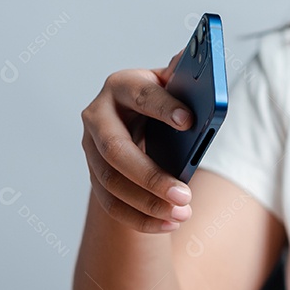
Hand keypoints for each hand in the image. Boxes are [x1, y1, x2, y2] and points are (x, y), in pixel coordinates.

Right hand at [81, 52, 195, 232]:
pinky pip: (112, 205)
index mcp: (121, 86)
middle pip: (116, 150)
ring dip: (148, 203)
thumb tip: (199, 65)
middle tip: (185, 195)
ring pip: (111, 182)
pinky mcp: (95, 176)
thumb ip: (185, 79)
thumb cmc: (163, 103)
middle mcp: (98, 116)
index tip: (190, 120)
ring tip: (182, 213)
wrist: (139, 125)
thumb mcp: (174, 87)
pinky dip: (141, 219)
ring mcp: (91, 149)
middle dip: (151, 176)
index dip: (163, 106)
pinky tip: (170, 224)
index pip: (140, 94)